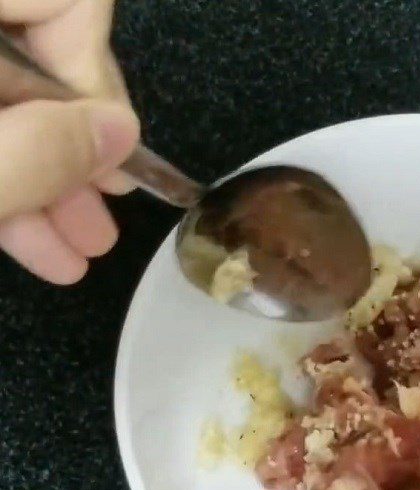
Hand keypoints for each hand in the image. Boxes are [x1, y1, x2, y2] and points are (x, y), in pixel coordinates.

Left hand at [0, 0, 139, 282]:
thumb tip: (121, 131)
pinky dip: (4, 174)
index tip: (104, 154)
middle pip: (42, 50)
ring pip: (8, 95)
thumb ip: (41, 152)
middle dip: (75, 143)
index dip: (98, 77)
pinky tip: (33, 237)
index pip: (68, 0)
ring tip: (76, 248)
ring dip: (46, 174)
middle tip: (102, 213)